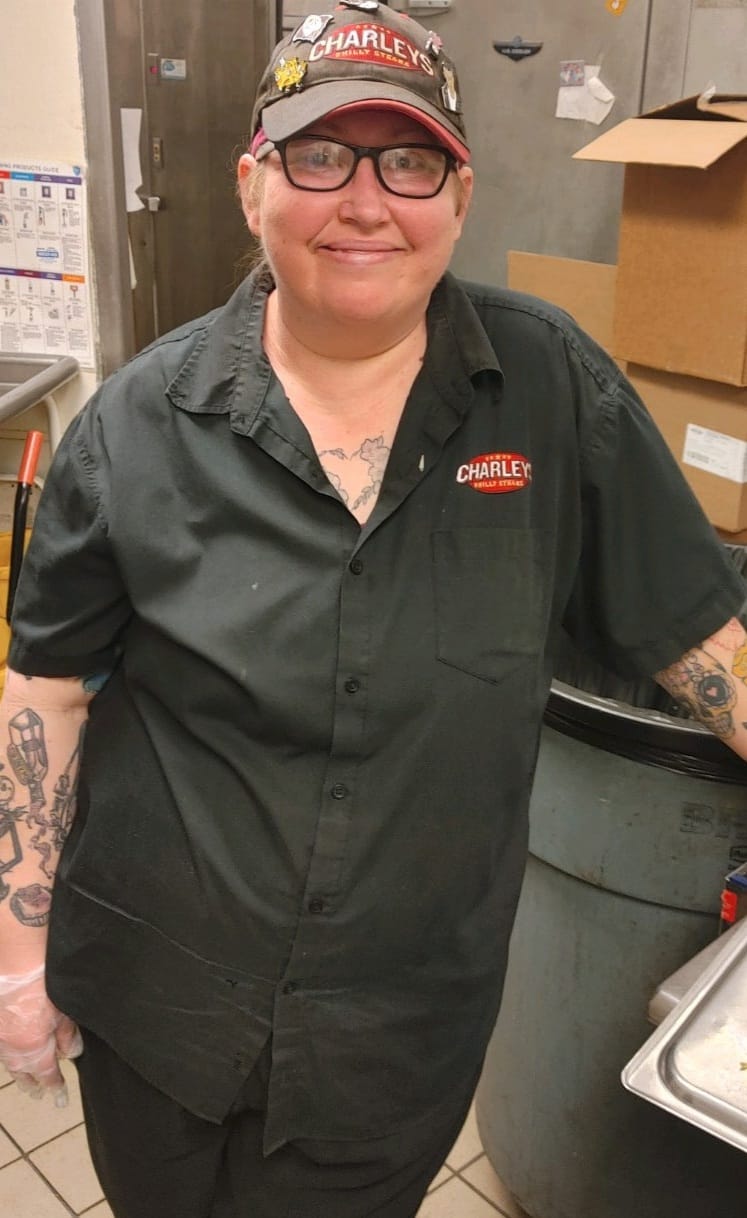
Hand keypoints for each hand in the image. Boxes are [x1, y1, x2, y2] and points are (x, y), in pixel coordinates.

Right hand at [0, 966, 82, 1105]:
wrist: (15, 968)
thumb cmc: (43, 990)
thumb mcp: (63, 1015)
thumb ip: (67, 1037)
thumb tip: (71, 1054)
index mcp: (33, 1051)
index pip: (46, 1076)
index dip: (55, 1087)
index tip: (60, 1099)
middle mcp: (13, 1050)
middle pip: (23, 1073)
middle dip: (32, 1083)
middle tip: (37, 1093)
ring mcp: (0, 1038)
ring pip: (9, 1061)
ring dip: (18, 1070)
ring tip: (25, 1078)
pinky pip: (2, 1047)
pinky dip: (8, 1052)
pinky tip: (11, 1050)